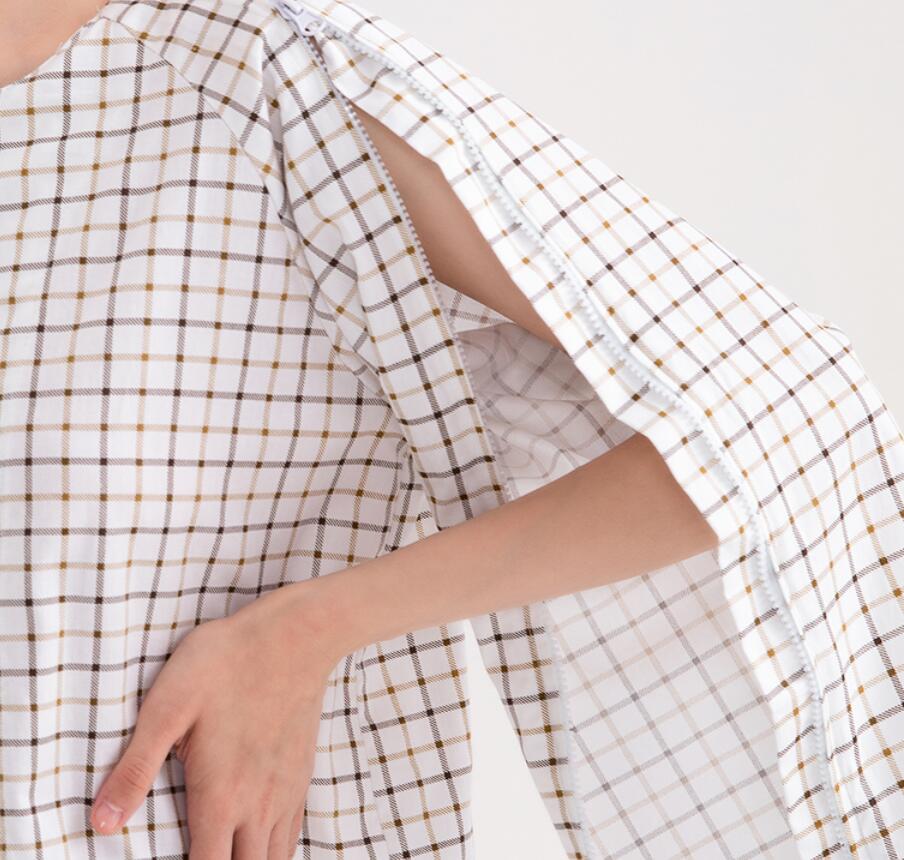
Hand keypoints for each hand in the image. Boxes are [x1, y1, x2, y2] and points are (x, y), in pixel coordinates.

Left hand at [88, 583, 339, 858]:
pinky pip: (292, 836)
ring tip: (224, 854)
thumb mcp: (167, 708)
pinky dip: (274, 853)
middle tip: (198, 856)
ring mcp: (285, 792)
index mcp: (220, 797)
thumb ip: (134, 769)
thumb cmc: (226, 663)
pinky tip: (258, 844)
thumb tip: (101, 823)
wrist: (295, 635)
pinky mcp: (301, 775)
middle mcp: (258, 805)